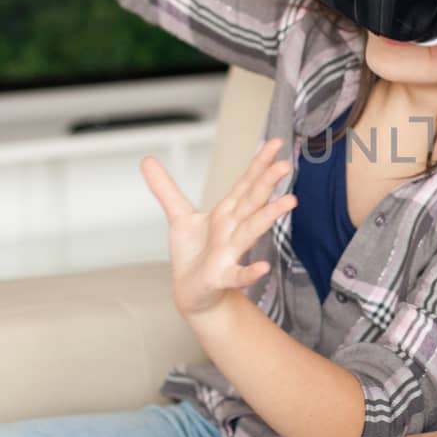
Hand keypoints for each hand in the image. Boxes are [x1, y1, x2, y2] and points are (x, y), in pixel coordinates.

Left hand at [140, 138, 296, 321]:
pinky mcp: (221, 277)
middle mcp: (233, 228)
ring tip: (290, 201)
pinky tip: (262, 268)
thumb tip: (147, 159)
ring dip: (269, 216)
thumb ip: (165, 188)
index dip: (260, 163)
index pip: (246, 183)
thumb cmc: (194, 253)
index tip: (276, 143)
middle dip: (268, 182)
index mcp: (227, 212)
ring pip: (252, 230)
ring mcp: (230, 252)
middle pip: (253, 201)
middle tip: (286, 165)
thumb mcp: (179, 216)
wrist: (192, 292)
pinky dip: (249, 272)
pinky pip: (238, 275)